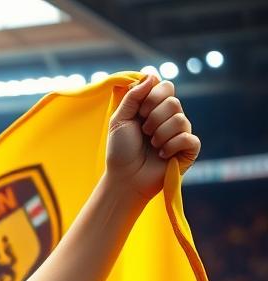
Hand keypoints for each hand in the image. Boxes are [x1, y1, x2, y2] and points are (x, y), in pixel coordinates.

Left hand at [105, 74, 200, 204]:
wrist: (124, 178)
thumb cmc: (120, 151)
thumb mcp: (119, 120)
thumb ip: (132, 96)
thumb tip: (151, 75)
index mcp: (156, 108)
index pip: (166, 86)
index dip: (153, 98)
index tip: (141, 112)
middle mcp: (171, 117)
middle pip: (173, 102)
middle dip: (154, 119)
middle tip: (144, 133)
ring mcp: (181, 132)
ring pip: (180, 119)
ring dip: (160, 135)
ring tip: (152, 146)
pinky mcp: (188, 149)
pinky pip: (188, 138)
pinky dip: (171, 146)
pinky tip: (162, 155)